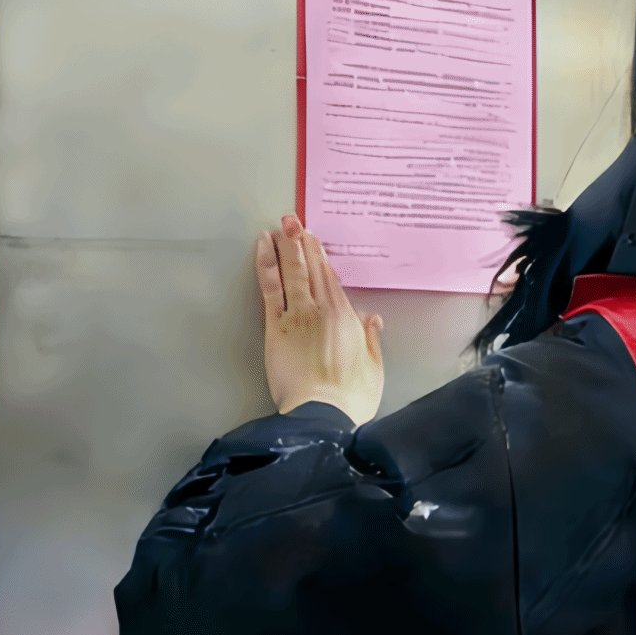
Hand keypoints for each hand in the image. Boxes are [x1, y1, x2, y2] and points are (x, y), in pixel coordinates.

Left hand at [257, 215, 384, 422]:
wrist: (322, 415)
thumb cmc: (350, 396)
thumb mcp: (373, 366)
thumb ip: (371, 340)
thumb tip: (372, 320)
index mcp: (346, 317)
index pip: (330, 277)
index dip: (319, 254)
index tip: (312, 237)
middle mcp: (321, 309)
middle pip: (309, 268)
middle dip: (299, 241)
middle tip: (291, 219)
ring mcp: (296, 316)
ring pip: (289, 272)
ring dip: (282, 247)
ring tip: (277, 228)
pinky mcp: (276, 328)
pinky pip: (270, 289)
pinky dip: (266, 267)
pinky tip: (263, 251)